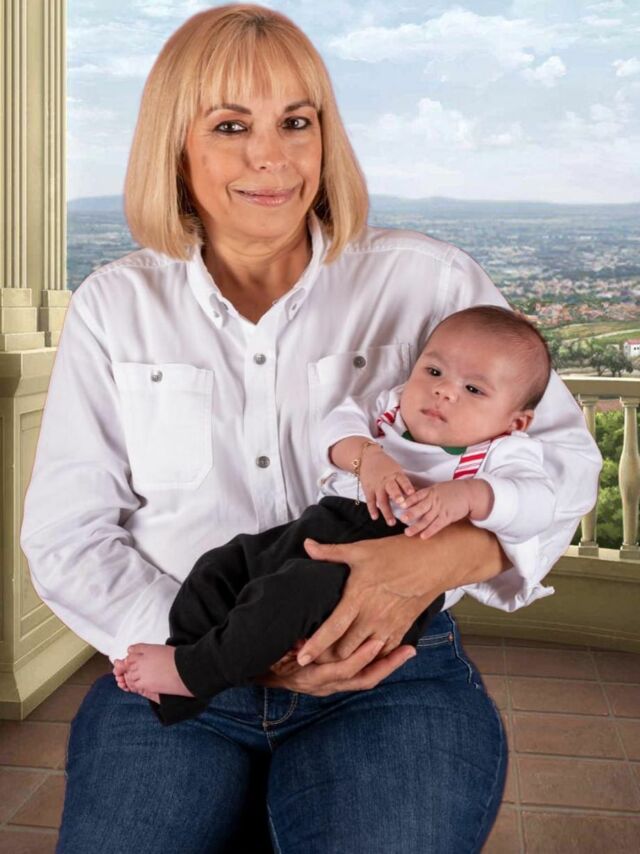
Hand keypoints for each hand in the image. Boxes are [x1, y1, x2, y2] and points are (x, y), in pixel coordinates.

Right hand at [254, 637, 416, 696]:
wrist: (256, 671)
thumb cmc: (267, 656)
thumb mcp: (276, 650)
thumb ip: (293, 646)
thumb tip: (304, 641)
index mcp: (311, 677)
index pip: (341, 671)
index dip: (360, 658)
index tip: (377, 643)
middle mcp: (324, 686)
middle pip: (362, 679)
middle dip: (387, 665)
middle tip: (408, 650)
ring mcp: (330, 686)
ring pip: (365, 679)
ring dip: (387, 666)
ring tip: (408, 651)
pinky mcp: (335, 683)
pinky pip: (361, 677)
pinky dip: (377, 666)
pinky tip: (391, 654)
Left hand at [294, 535, 441, 664]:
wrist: (434, 561)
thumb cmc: (396, 553)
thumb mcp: (361, 550)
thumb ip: (331, 552)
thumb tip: (307, 544)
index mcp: (357, 597)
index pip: (331, 629)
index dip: (315, 646)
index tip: (300, 659)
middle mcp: (372, 617)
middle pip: (343, 650)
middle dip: (326, 657)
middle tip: (312, 657)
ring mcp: (388, 626)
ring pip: (362, 656)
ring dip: (346, 660)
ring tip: (331, 660)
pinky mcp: (401, 630)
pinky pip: (383, 655)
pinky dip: (369, 659)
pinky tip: (358, 657)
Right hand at [359, 447, 414, 524]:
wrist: (367, 458)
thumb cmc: (385, 465)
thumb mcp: (396, 469)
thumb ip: (403, 481)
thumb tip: (416, 494)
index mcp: (396, 474)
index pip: (402, 480)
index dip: (407, 487)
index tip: (412, 493)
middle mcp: (386, 481)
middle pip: (392, 490)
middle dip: (397, 497)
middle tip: (402, 505)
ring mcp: (376, 486)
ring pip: (382, 500)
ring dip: (386, 511)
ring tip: (391, 522)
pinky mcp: (368, 489)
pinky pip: (370, 501)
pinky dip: (372, 509)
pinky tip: (375, 517)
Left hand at [400, 481, 472, 538]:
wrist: (469, 493)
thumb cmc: (452, 490)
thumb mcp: (438, 488)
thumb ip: (426, 493)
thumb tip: (413, 495)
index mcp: (430, 491)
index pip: (417, 495)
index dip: (408, 500)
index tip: (399, 504)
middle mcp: (434, 500)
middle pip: (419, 508)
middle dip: (410, 514)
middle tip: (401, 519)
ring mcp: (441, 509)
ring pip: (426, 519)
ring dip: (416, 527)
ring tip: (407, 533)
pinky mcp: (448, 516)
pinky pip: (437, 525)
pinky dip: (430, 531)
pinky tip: (423, 536)